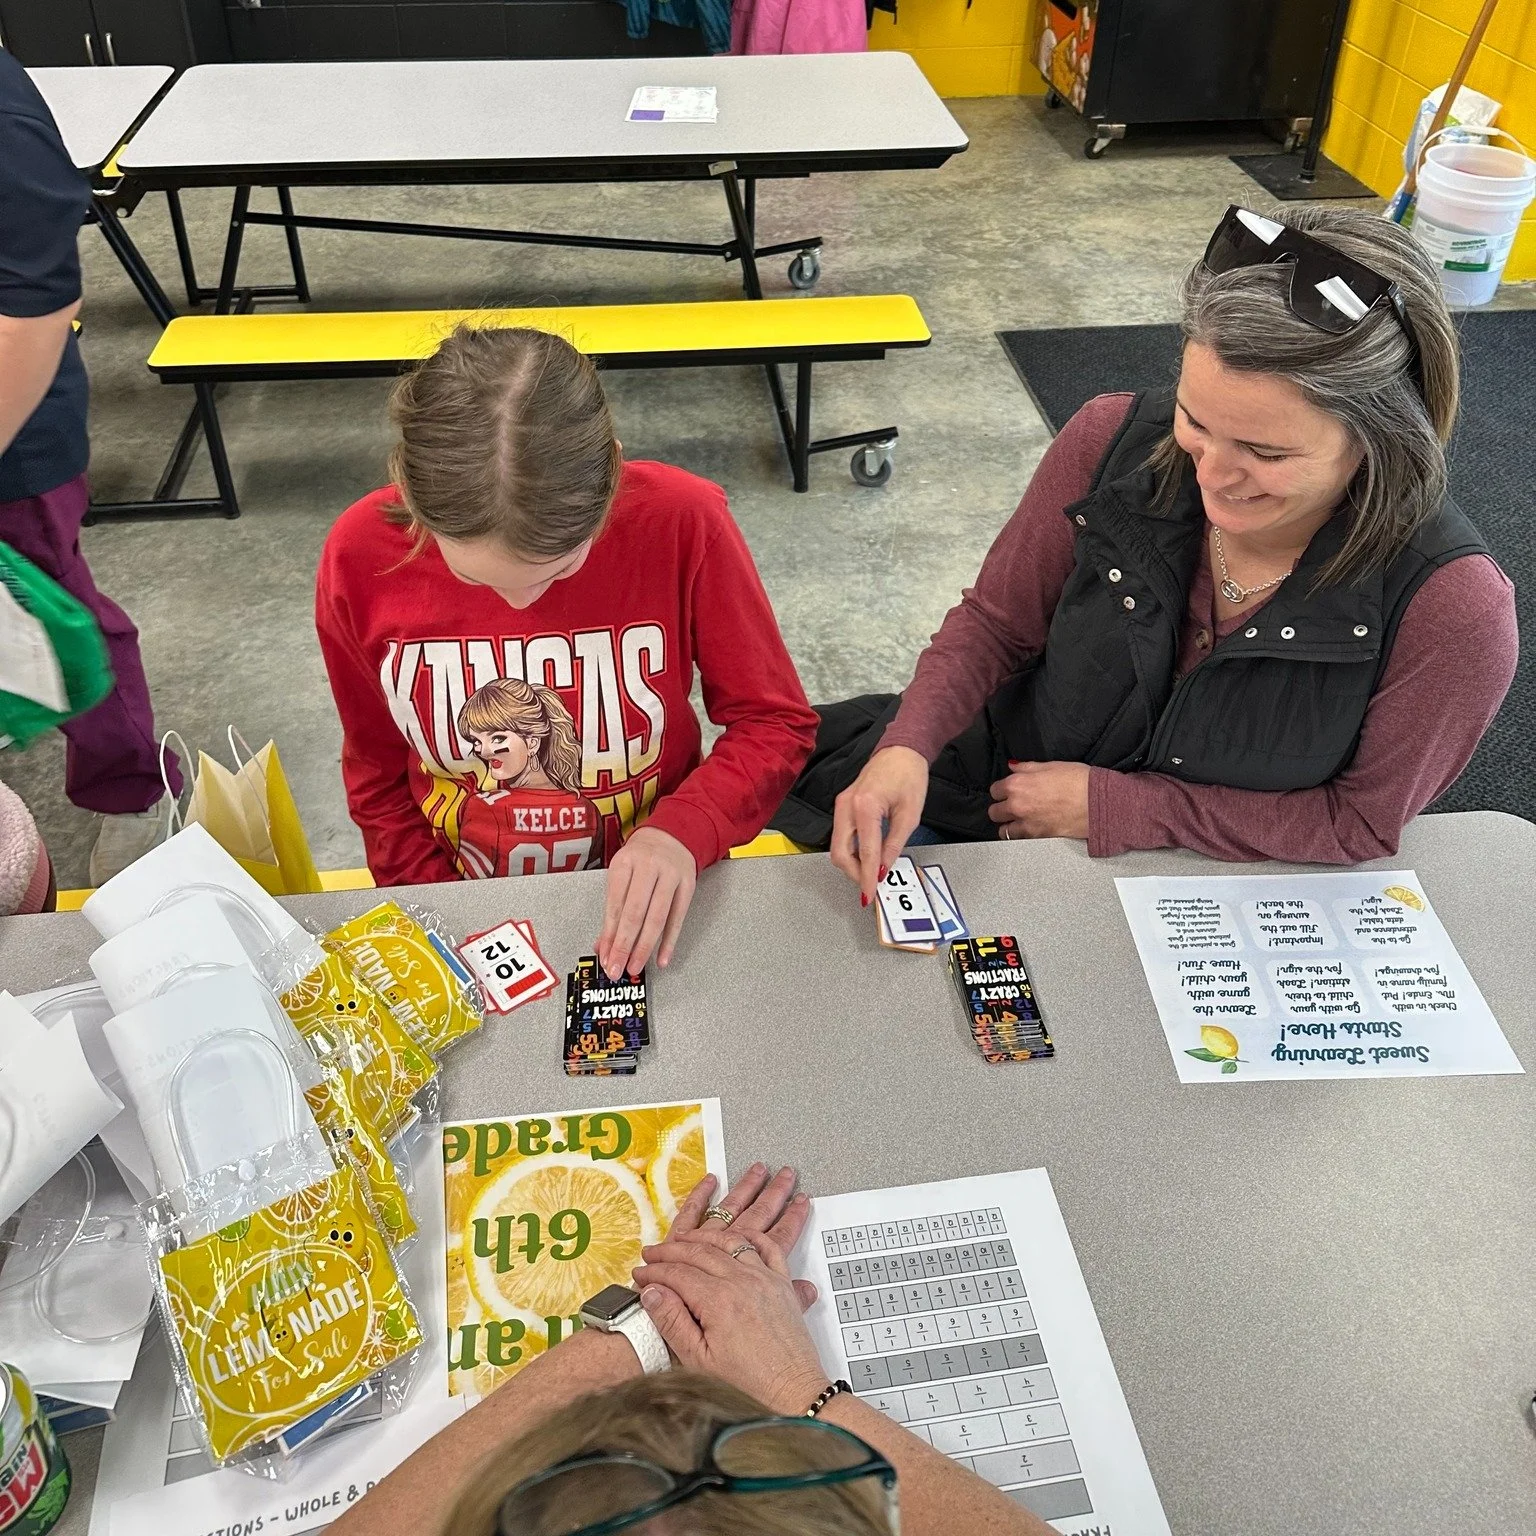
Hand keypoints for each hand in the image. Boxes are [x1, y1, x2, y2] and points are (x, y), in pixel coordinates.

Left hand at [596, 825, 696, 978]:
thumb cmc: (642, 859)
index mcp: (625, 863)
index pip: (615, 905)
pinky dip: (669, 941)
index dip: (609, 935)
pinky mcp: (688, 885)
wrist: (672, 836)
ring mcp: (670, 875)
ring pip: (657, 917)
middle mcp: (648, 866)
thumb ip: (613, 910)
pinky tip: (661, 958)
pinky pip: (678, 918)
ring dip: (645, 947)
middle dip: (624, 945)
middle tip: (617, 968)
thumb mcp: (622, 875)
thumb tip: (603, 946)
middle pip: (634, 912)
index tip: (605, 957)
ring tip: (635, 966)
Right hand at [632, 1164, 828, 1414]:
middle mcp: (743, 1281)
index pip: (678, 1274)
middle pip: (700, 1252)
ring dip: (704, 1236)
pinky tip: (736, 1235)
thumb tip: (651, 1292)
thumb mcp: (699, 1361)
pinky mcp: (783, 1284)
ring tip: (684, 1238)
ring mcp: (765, 1279)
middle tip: (652, 1253)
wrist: (793, 1395)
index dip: (654, 1272)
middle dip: (671, 1250)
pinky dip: (749, 1235)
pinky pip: (767, 1247)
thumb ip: (672, 1322)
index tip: (639, 1274)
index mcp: (719, 1300)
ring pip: (730, 1242)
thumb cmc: (748, 1385)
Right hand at [830, 746, 929, 906]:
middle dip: (853, 873)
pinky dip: (850, 851)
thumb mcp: (910, 814)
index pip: (865, 852)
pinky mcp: (842, 806)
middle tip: (869, 885)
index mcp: (865, 806)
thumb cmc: (908, 774)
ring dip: (851, 863)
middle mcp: (847, 805)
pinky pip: (840, 836)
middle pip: (840, 853)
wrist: (900, 750)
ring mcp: (841, 805)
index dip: (867, 876)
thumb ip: (895, 844)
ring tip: (869, 872)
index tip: (870, 893)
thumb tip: (884, 867)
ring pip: (837, 846)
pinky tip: (864, 857)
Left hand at [988, 760, 1089, 840]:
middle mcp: (1016, 805)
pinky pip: (1017, 840)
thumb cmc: (1079, 781)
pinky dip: (1019, 837)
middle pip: (994, 811)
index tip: (1008, 790)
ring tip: (1018, 821)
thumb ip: (1027, 767)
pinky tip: (1027, 830)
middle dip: (1002, 808)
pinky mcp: (1037, 837)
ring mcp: (1025, 823)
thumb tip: (1013, 766)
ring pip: (1003, 830)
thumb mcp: (1051, 765)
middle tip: (1012, 806)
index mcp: (1017, 784)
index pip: (994, 790)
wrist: (1098, 802)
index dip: (1002, 790)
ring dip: (1008, 825)